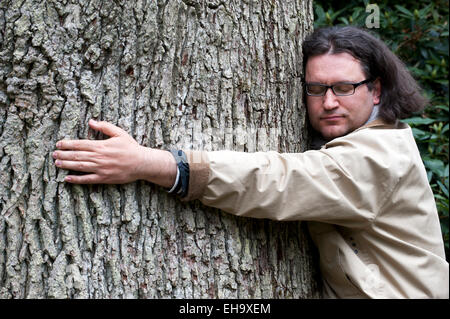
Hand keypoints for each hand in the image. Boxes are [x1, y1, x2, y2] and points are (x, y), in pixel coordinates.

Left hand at [53, 120, 176, 185]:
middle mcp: (99, 157)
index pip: (80, 144)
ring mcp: (101, 169)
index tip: (59, 144)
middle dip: (64, 154)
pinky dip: (76, 179)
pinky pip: (87, 179)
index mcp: (101, 145)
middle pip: (77, 155)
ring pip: (79, 167)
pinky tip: (67, 178)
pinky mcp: (104, 178)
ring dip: (66, 165)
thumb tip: (91, 121)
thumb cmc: (131, 147)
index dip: (68, 144)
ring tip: (57, 163)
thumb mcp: (119, 133)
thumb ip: (104, 127)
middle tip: (54, 154)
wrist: (142, 163)